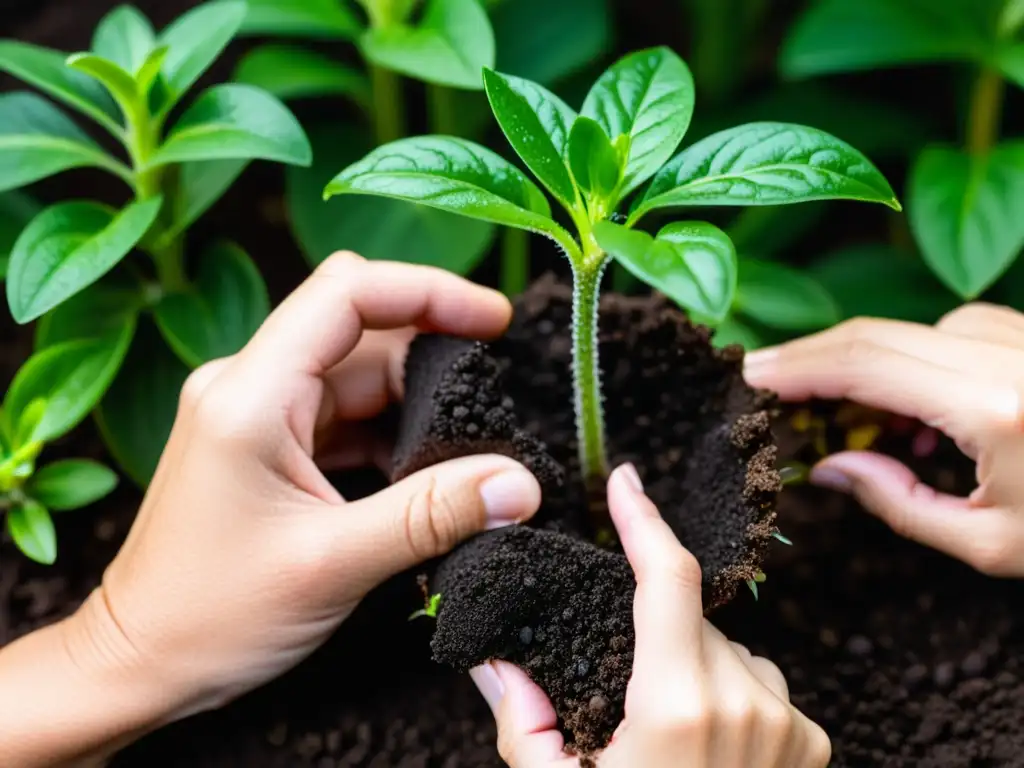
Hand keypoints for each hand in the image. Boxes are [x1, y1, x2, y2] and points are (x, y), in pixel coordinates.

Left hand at [17, 253, 542, 763]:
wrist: (139, 664)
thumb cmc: (210, 617)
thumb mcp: (333, 564)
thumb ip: (432, 515)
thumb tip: (518, 485)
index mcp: (250, 395)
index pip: (348, 294)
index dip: (430, 292)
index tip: (496, 321)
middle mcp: (248, 386)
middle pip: (360, 329)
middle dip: (433, 353)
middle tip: (493, 397)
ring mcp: (256, 413)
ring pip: (357, 373)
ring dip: (417, 401)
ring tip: (467, 449)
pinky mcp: (268, 443)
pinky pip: (344, 414)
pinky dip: (391, 432)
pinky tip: (426, 473)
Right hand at [471, 465, 829, 767]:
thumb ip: (520, 717)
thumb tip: (491, 656)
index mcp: (678, 707)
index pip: (665, 578)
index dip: (642, 519)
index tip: (625, 482)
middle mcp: (745, 704)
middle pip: (689, 618)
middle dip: (650, 631)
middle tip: (620, 691)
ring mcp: (787, 725)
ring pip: (727, 648)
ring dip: (694, 662)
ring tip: (667, 732)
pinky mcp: (812, 744)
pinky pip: (760, 682)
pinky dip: (730, 692)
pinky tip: (708, 745)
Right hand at [744, 303, 1023, 576]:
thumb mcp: (991, 542)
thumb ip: (900, 502)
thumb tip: (828, 467)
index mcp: (994, 408)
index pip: (864, 364)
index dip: (795, 367)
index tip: (745, 377)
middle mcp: (1007, 356)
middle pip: (874, 335)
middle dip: (808, 359)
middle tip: (759, 383)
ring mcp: (1021, 335)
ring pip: (907, 331)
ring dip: (863, 368)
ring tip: (858, 427)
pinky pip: (949, 332)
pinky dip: (912, 365)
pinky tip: (916, 418)